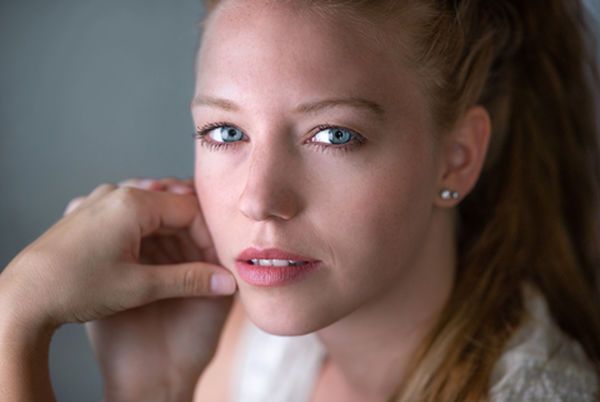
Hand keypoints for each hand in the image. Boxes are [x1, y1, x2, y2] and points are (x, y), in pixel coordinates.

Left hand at [0, 179, 235, 400]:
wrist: (22, 297)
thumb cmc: (75, 287)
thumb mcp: (140, 287)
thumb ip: (189, 280)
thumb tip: (227, 282)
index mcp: (134, 203)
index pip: (190, 211)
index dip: (208, 239)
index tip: (215, 265)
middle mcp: (117, 194)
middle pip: (172, 208)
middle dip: (191, 238)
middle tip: (202, 267)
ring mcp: (100, 202)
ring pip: (152, 212)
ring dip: (170, 238)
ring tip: (179, 265)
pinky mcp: (89, 215)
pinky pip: (131, 216)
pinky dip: (148, 235)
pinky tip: (149, 259)